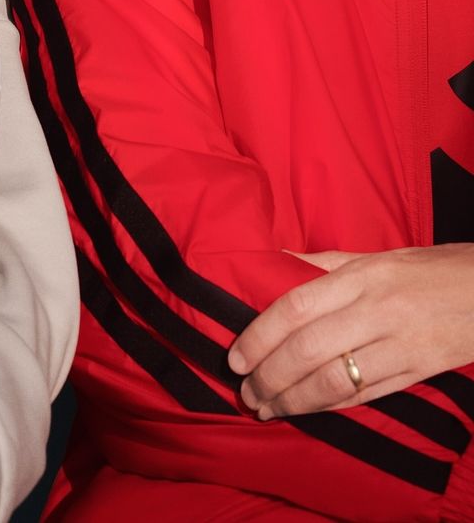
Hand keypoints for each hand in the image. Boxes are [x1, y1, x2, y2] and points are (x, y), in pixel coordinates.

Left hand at [228, 244, 473, 417]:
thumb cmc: (431, 268)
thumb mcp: (378, 255)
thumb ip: (324, 263)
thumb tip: (274, 259)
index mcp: (362, 276)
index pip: (296, 306)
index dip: (260, 335)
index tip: (236, 356)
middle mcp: (377, 310)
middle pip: (308, 348)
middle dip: (269, 375)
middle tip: (245, 390)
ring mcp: (399, 345)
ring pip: (334, 380)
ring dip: (294, 400)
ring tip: (267, 407)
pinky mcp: (417, 373)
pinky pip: (366, 396)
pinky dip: (330, 408)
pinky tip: (306, 412)